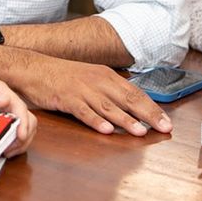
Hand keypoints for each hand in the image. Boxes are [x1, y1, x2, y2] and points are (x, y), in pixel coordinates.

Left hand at [0, 72, 36, 156]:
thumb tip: (4, 100)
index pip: (19, 106)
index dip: (23, 122)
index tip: (19, 137)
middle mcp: (2, 100)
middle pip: (26, 118)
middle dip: (24, 135)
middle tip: (11, 149)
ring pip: (21, 126)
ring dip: (19, 140)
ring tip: (7, 151)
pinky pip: (9, 132)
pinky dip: (10, 142)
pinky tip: (1, 148)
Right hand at [14, 58, 172, 136]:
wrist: (34, 68)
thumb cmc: (63, 76)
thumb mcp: (91, 79)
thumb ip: (109, 92)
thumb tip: (130, 107)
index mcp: (106, 76)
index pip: (136, 93)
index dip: (153, 108)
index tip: (167, 122)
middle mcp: (98, 81)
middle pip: (128, 99)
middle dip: (148, 115)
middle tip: (163, 128)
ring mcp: (82, 90)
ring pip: (108, 106)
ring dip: (126, 120)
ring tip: (140, 131)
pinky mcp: (66, 98)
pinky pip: (84, 112)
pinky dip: (96, 121)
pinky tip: (106, 131)